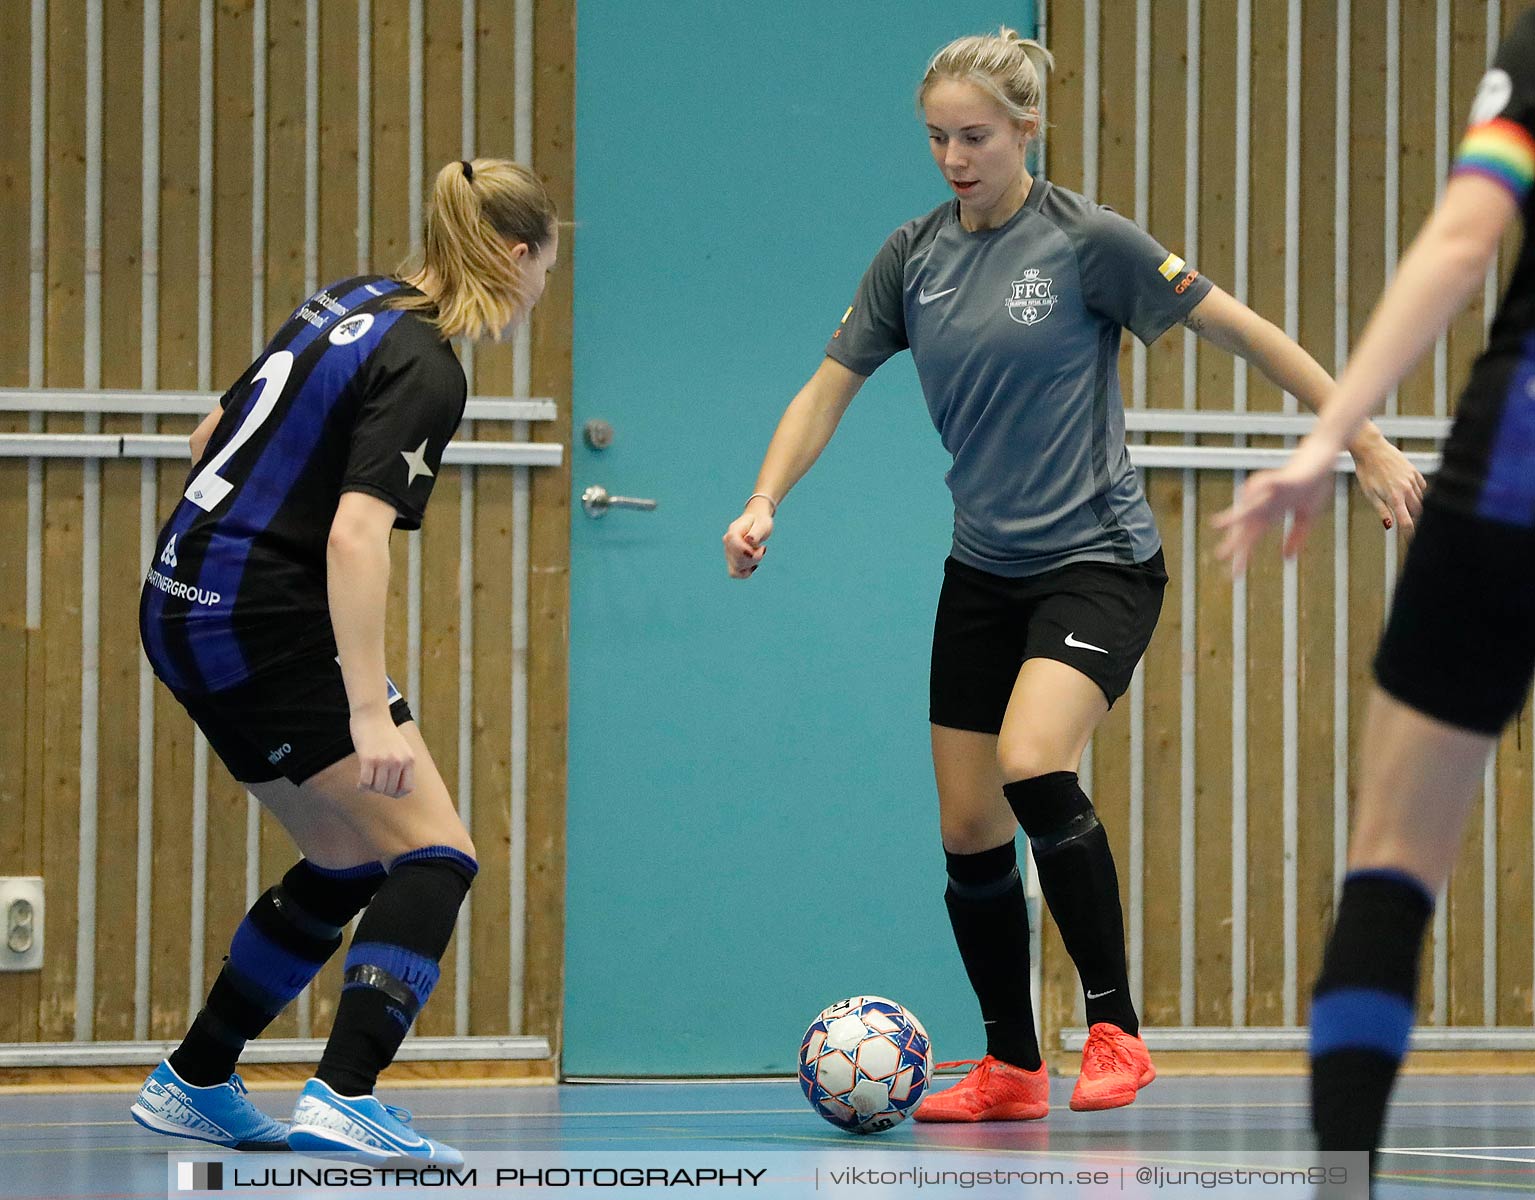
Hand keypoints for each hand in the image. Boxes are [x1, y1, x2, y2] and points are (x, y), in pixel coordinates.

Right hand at [350, 709, 414, 797]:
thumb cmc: (384, 732)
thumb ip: (403, 765)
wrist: (372, 714)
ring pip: (377, 788)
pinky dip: (361, 786)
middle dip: (380, 790)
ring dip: (370, 788)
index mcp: (409, 760)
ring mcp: (384, 760)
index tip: (387, 789)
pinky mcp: (368, 759)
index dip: (396, 793)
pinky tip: (360, 782)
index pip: (406, 789)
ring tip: (367, 779)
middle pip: (389, 790)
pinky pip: (365, 783)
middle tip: (374, 781)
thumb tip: (399, 791)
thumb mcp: (402, 748)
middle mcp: (399, 761)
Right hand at [723, 501, 773, 578]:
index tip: (763, 548)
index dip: (749, 551)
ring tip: (757, 554)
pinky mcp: (731, 560)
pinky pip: (734, 573)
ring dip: (751, 564)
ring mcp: (728, 552)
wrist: (757, 522)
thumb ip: (756, 533)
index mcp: (733, 531)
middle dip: (755, 558)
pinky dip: (745, 572)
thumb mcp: (762, 525)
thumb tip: (749, 540)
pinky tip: (753, 565)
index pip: (736, 545)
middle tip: (762, 548)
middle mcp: (727, 542)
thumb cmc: (760, 522)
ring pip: (736, 568)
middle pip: (738, 560)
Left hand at [1213, 434, 1341, 573]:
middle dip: (1234, 542)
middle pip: (1245, 526)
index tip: (1233, 576)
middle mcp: (1263, 505)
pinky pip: (1264, 484)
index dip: (1242, 557)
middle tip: (1221, 557)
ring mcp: (1269, 492)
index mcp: (1268, 516)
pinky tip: (1244, 494)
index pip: (1251, 539)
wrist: (1321, 462)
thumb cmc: (1310, 486)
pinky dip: (1255, 489)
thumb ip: (1296, 537)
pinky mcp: (1279, 479)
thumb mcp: (1307, 518)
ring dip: (1235, 514)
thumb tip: (1286, 559)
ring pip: (1249, 505)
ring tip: (1218, 524)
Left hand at [1349, 430, 1426, 535]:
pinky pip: (1422, 487)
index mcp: (1395, 498)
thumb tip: (1390, 526)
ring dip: (1416, 507)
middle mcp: (1407, 490)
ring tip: (1409, 509)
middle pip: (1418, 512)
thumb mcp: (1370, 494)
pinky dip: (1419, 493)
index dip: (1409, 533)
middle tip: (1409, 524)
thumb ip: (1382, 510)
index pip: (1407, 521)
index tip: (1410, 540)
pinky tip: (1411, 494)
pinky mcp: (1415, 472)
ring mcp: (1413, 480)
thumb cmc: (1367, 472)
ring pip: (1421, 500)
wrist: (1372, 449)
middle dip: (1414, 519)